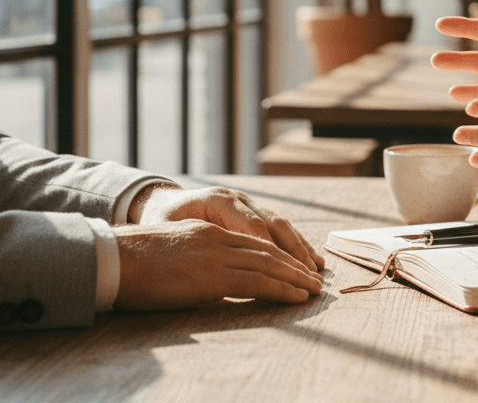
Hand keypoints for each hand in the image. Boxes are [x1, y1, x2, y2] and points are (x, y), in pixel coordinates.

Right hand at [112, 220, 323, 309]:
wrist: (113, 260)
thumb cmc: (133, 264)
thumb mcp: (174, 256)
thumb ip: (197, 263)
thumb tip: (211, 285)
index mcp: (207, 231)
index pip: (253, 241)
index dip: (278, 254)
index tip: (296, 266)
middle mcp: (217, 238)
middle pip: (268, 249)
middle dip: (294, 265)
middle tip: (315, 278)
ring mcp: (217, 255)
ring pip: (268, 264)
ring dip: (295, 278)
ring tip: (314, 289)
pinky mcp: (213, 275)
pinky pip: (257, 281)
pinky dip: (282, 288)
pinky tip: (296, 296)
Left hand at [129, 184, 323, 271]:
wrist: (160, 203)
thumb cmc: (160, 223)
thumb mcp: (169, 234)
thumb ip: (196, 248)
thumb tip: (221, 268)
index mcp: (217, 201)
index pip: (252, 229)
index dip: (273, 255)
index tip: (287, 277)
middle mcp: (237, 199)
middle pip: (273, 226)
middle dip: (294, 254)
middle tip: (311, 278)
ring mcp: (246, 202)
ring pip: (280, 225)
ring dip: (300, 249)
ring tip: (317, 270)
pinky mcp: (251, 211)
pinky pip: (277, 227)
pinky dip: (295, 243)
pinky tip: (310, 258)